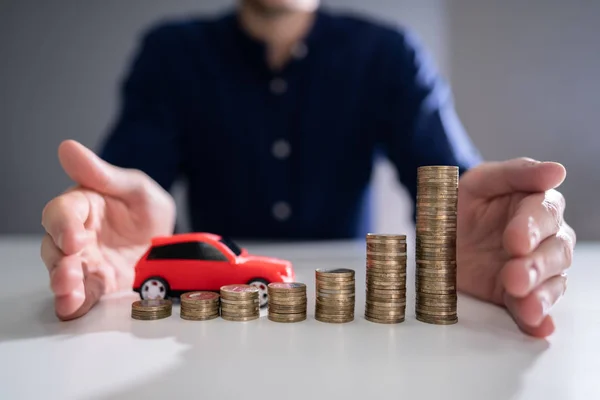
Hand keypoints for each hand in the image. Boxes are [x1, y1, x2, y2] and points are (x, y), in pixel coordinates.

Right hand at [41, 140, 175, 319]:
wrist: (167, 240)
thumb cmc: (146, 207)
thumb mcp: (136, 187)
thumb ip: (104, 174)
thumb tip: (68, 147)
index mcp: (83, 206)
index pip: (62, 212)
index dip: (64, 225)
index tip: (74, 238)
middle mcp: (77, 235)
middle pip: (54, 247)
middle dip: (59, 262)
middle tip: (68, 274)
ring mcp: (85, 262)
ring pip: (62, 273)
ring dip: (63, 285)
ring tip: (69, 294)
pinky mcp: (97, 285)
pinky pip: (80, 296)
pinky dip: (74, 304)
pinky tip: (72, 309)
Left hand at [457, 158, 574, 336]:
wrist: (440, 230)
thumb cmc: (466, 200)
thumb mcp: (482, 180)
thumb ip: (517, 173)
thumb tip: (557, 172)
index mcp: (537, 205)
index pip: (544, 214)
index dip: (531, 228)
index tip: (515, 241)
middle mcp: (544, 239)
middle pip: (554, 252)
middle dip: (536, 267)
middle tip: (514, 276)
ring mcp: (533, 269)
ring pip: (551, 283)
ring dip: (540, 296)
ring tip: (525, 306)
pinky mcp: (518, 294)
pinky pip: (532, 308)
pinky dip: (536, 320)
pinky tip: (538, 327)